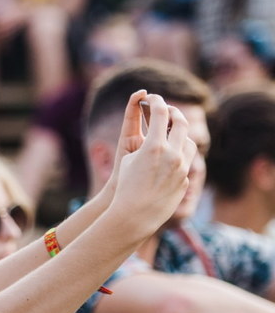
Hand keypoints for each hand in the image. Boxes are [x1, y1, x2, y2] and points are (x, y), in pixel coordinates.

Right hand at [107, 94, 194, 235]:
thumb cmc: (124, 186)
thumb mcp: (129, 159)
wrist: (134, 215)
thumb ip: (145, 143)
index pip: (160, 113)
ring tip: (172, 132)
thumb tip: (155, 134)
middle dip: (173, 112)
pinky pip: (187, 160)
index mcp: (154, 146)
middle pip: (180, 122)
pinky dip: (180, 153)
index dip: (156, 101)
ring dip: (180, 133)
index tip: (152, 97)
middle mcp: (172, 154)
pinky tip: (173, 154)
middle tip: (166, 109)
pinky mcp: (185, 179)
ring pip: (188, 141)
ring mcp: (182, 167)